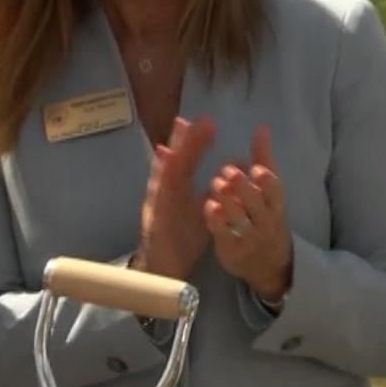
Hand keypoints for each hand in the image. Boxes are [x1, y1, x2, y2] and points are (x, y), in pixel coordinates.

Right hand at [135, 116, 217, 279]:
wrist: (166, 267)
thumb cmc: (183, 239)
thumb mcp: (203, 213)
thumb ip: (215, 194)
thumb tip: (230, 176)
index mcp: (178, 190)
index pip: (187, 163)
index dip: (195, 144)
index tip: (205, 123)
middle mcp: (165, 193)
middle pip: (173, 163)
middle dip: (181, 142)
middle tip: (189, 119)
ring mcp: (158, 205)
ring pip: (163, 176)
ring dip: (170, 155)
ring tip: (173, 139)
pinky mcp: (155, 221)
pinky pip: (159, 201)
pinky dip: (161, 183)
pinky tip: (164, 167)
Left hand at [205, 126, 291, 302]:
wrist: (269, 265)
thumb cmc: (267, 218)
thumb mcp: (270, 192)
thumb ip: (264, 160)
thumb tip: (262, 128)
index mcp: (276, 205)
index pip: (277, 192)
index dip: (267, 181)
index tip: (256, 168)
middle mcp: (266, 222)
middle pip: (257, 204)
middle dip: (243, 187)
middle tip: (228, 172)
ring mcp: (250, 238)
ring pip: (240, 219)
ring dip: (228, 200)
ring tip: (216, 184)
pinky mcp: (233, 251)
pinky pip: (225, 236)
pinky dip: (217, 221)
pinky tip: (208, 206)